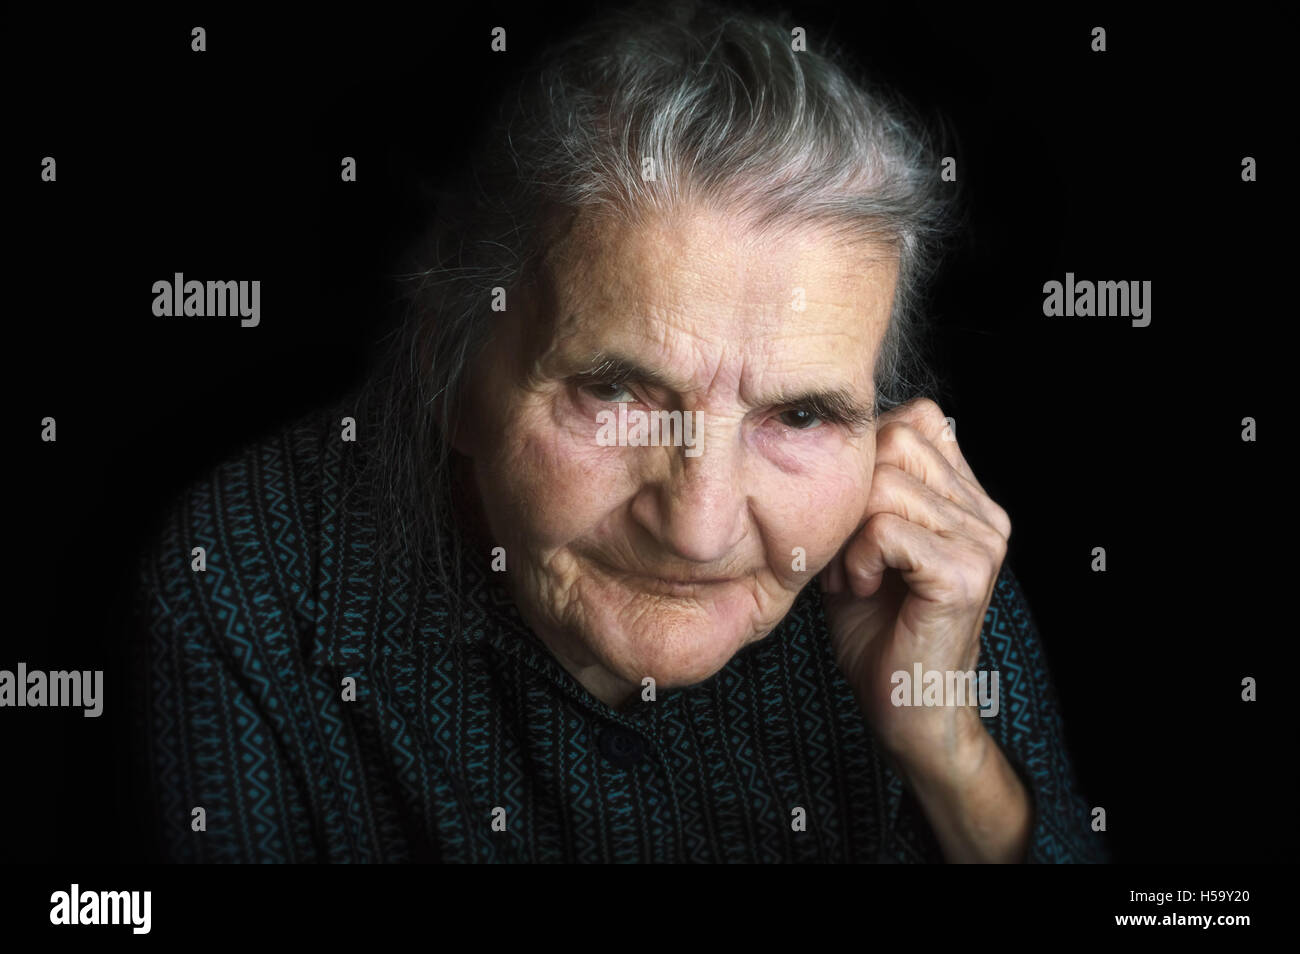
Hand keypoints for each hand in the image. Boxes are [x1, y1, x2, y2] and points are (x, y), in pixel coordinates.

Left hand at [820, 397, 1011, 777]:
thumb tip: (825, 443)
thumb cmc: (878, 633)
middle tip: (844, 554)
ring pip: (887, 483)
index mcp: (967, 501)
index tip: (850, 518)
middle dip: (851, 494)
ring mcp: (981, 542)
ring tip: (853, 578)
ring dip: (848, 533)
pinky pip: (885, 530)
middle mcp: (984, 514)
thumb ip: (862, 494)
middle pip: (897, 440)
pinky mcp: (963, 574)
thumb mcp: (861, 548)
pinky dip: (857, 559)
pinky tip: (864, 592)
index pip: (916, 420)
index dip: (866, 457)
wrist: (910, 711)